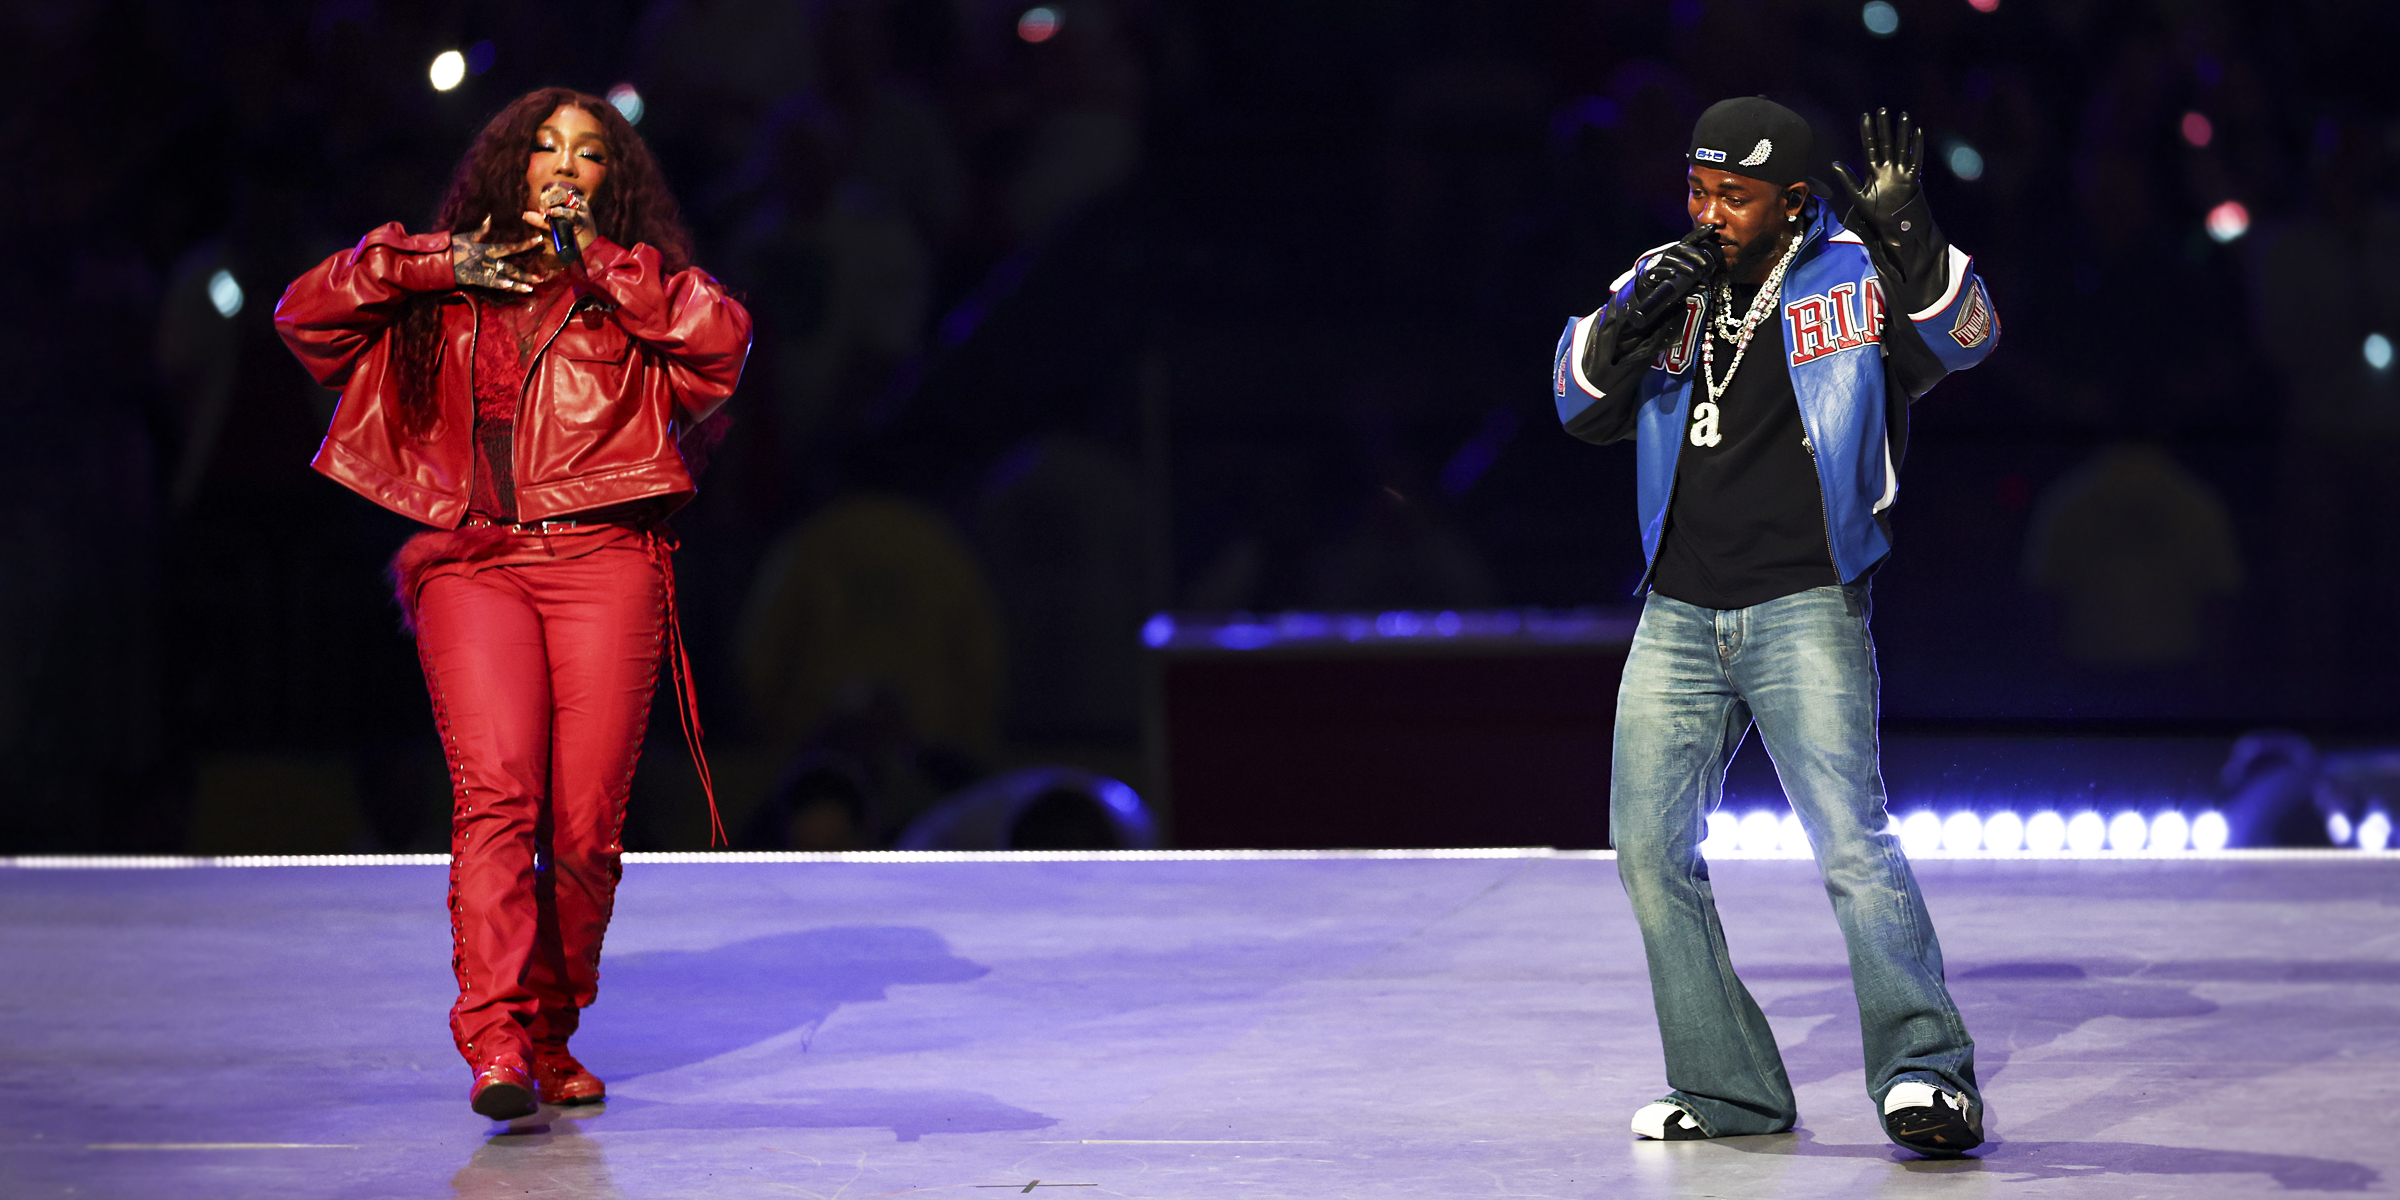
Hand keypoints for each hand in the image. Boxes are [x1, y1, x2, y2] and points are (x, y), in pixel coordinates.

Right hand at [450, 217, 543, 292]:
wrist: (435, 257)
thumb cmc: (451, 247)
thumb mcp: (467, 236)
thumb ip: (480, 230)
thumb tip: (489, 217)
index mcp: (486, 248)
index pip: (509, 247)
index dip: (525, 244)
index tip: (539, 241)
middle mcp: (485, 259)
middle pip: (509, 266)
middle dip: (525, 272)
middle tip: (541, 278)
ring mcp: (479, 269)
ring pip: (502, 276)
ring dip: (516, 283)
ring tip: (530, 288)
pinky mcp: (471, 278)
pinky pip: (487, 282)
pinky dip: (498, 284)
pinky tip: (509, 287)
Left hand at [523, 183, 595, 255]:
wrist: (588, 253)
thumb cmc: (571, 239)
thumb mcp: (554, 227)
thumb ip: (541, 220)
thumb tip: (525, 214)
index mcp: (573, 201)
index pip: (557, 188)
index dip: (546, 194)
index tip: (541, 207)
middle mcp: (579, 203)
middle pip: (559, 190)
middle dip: (546, 198)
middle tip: (542, 210)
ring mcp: (582, 211)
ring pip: (564, 197)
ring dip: (551, 202)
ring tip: (547, 213)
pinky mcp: (583, 222)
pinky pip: (570, 213)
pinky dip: (558, 212)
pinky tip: (550, 213)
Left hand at [1831, 109, 1925, 238]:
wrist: (1891, 228)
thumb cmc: (1874, 214)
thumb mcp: (1857, 196)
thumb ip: (1847, 179)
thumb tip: (1834, 163)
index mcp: (1873, 170)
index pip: (1869, 146)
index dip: (1867, 132)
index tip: (1865, 116)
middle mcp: (1887, 168)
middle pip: (1885, 143)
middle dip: (1883, 127)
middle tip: (1882, 110)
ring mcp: (1900, 172)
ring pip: (1902, 147)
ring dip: (1902, 132)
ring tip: (1902, 115)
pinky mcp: (1912, 178)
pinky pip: (1916, 160)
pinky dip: (1917, 146)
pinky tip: (1917, 132)